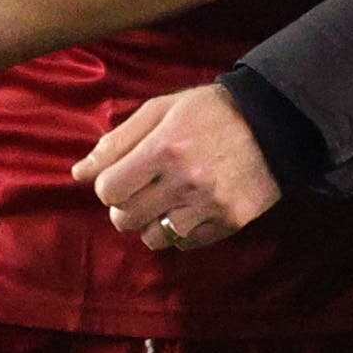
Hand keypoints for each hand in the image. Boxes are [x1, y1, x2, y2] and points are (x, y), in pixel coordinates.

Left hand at [74, 84, 282, 250]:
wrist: (274, 122)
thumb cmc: (209, 111)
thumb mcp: (161, 109)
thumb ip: (118, 141)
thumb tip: (78, 173)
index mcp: (164, 148)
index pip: (108, 190)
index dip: (108, 185)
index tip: (122, 176)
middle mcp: (185, 181)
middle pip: (125, 218)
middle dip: (124, 206)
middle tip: (141, 189)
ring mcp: (209, 206)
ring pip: (153, 238)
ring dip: (150, 222)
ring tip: (165, 201)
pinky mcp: (230, 222)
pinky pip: (186, 243)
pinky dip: (180, 231)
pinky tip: (190, 208)